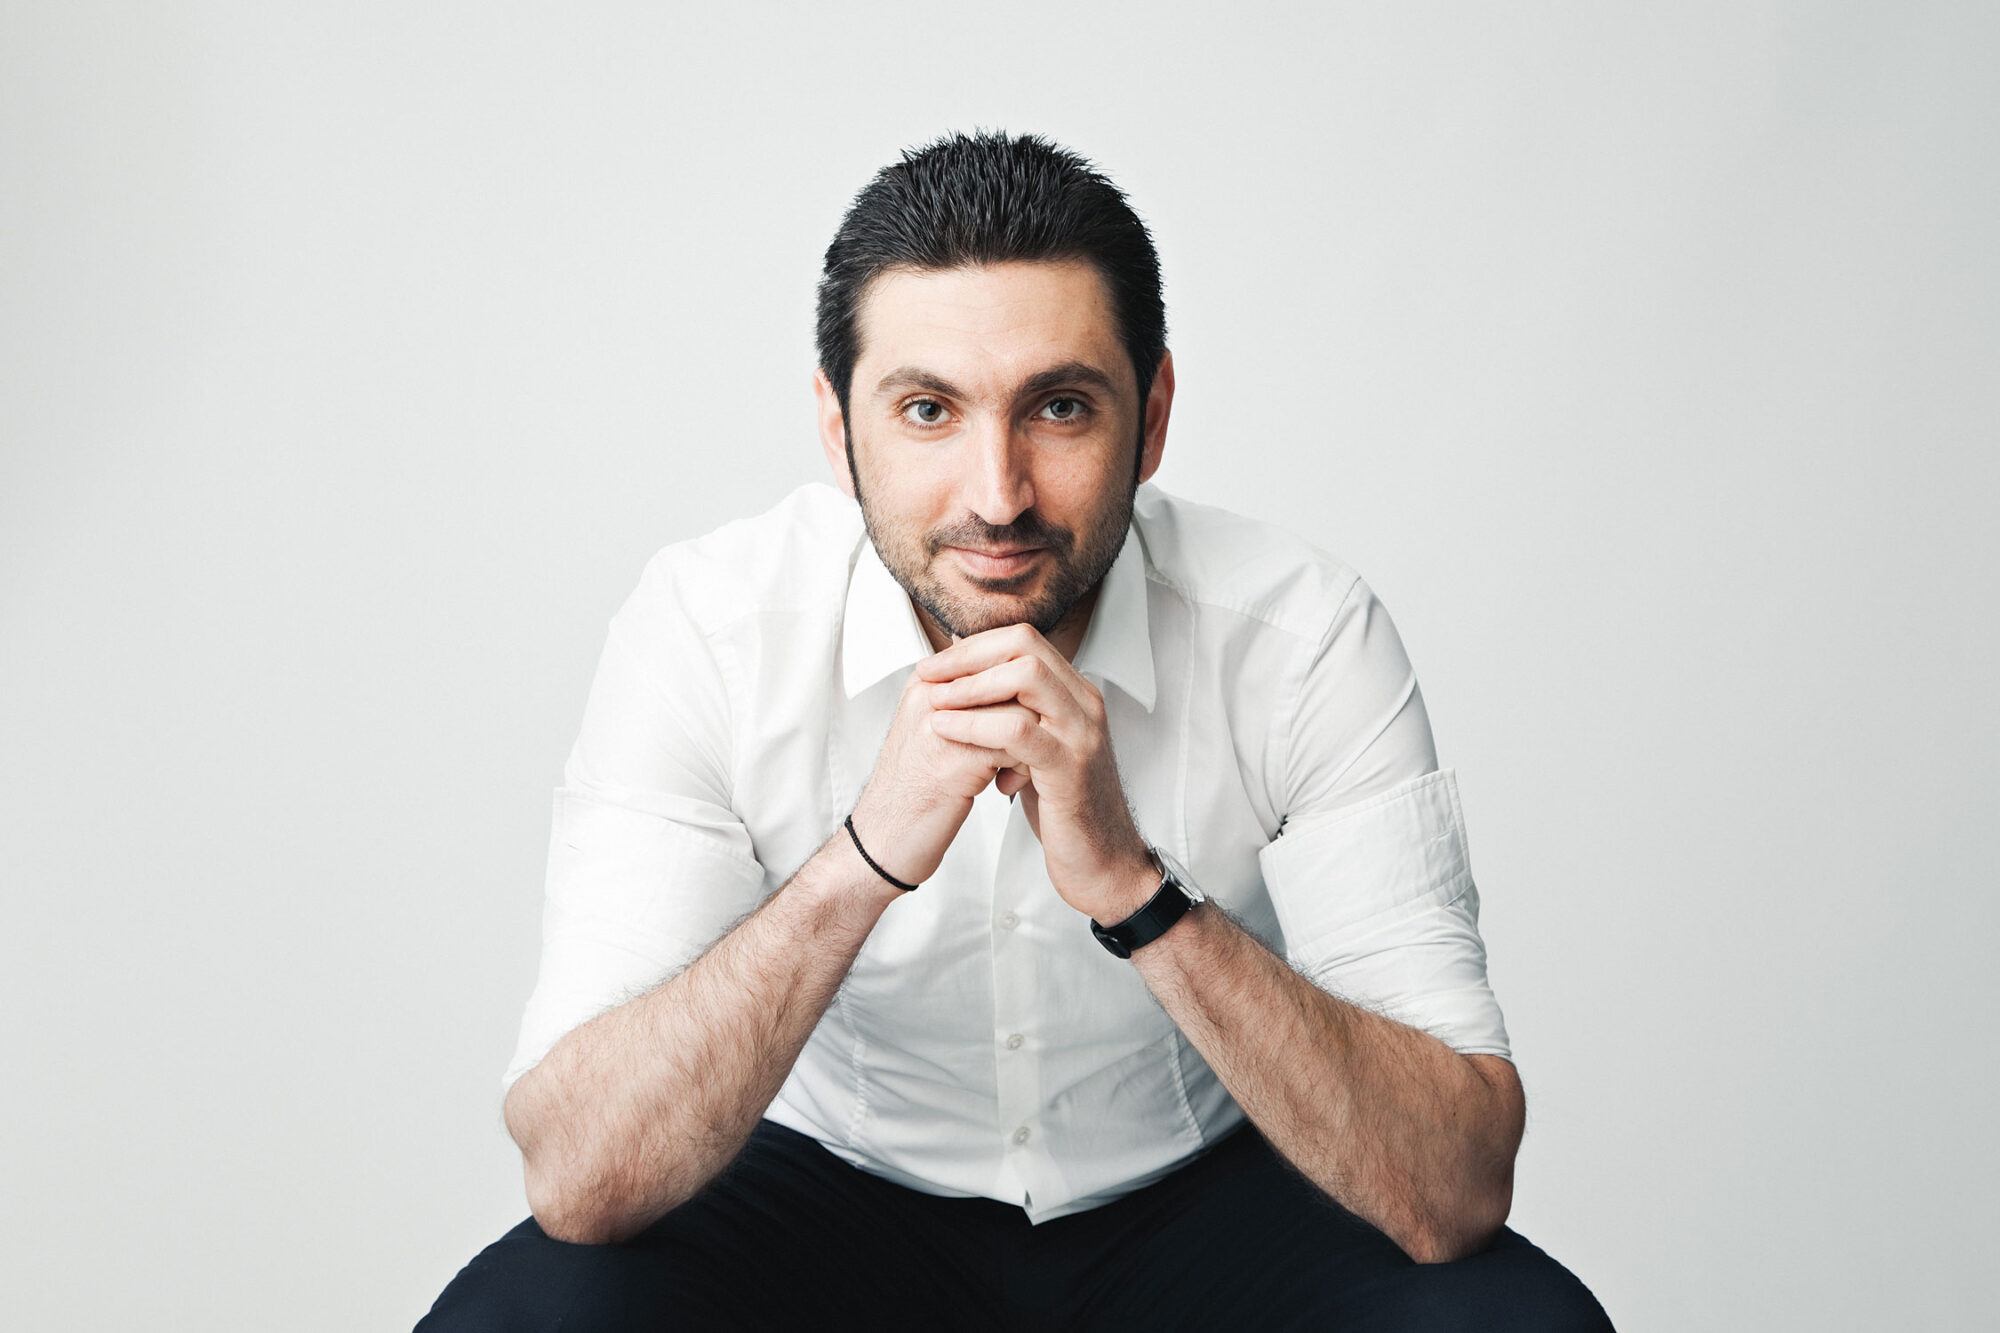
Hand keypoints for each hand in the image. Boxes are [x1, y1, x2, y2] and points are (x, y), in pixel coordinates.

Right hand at [846, 661, 1019, 890]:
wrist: (883, 840)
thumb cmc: (914, 792)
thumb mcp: (936, 736)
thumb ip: (967, 706)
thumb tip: (1011, 679)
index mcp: (927, 683)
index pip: (996, 659)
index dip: (1020, 694)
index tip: (1021, 723)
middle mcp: (932, 695)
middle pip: (1010, 678)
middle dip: (1031, 713)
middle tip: (1030, 744)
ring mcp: (941, 723)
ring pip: (1020, 709)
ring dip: (1031, 741)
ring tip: (1018, 766)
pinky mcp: (956, 757)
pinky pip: (1016, 745)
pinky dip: (1023, 767)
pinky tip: (1007, 786)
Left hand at [919, 625, 1158, 922]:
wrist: (1101, 863)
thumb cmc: (1064, 808)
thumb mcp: (1035, 750)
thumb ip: (1012, 714)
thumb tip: (966, 676)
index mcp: (1075, 695)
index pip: (1024, 640)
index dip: (974, 646)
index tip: (935, 664)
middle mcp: (1084, 704)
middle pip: (1025, 646)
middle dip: (968, 656)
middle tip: (929, 676)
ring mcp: (1082, 733)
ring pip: (1026, 677)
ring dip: (971, 686)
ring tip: (936, 703)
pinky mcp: (1070, 767)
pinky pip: (1019, 730)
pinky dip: (977, 725)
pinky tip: (949, 732)